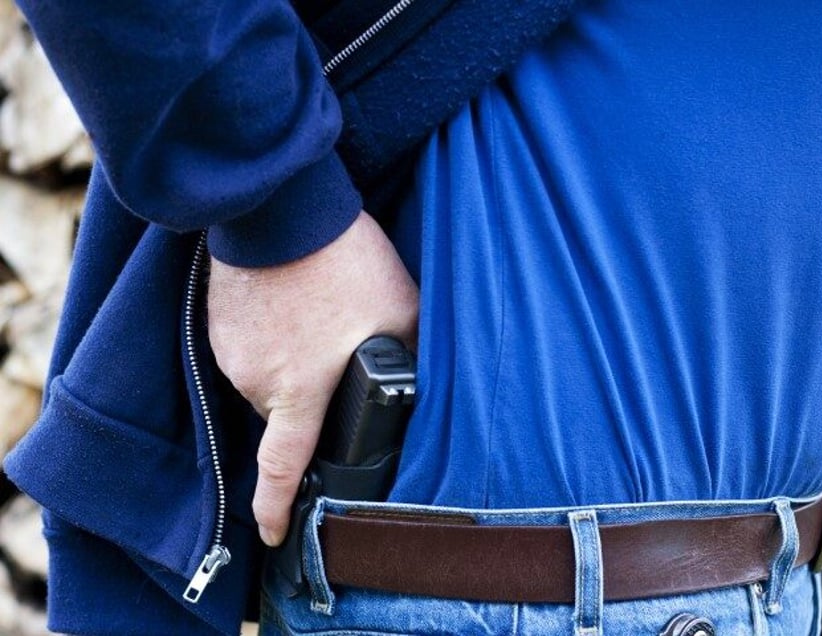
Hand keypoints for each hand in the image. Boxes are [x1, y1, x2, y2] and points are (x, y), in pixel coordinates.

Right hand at [207, 211, 418, 545]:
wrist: (284, 208)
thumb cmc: (345, 261)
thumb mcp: (401, 310)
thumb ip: (411, 356)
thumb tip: (427, 380)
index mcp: (298, 389)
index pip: (282, 467)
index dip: (275, 508)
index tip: (274, 534)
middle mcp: (256, 380)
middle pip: (284, 415)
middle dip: (309, 400)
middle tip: (336, 357)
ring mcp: (230, 350)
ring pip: (267, 379)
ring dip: (292, 364)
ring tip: (318, 320)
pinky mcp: (217, 322)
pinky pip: (248, 349)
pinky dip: (272, 339)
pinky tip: (296, 306)